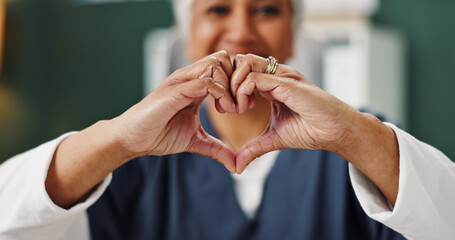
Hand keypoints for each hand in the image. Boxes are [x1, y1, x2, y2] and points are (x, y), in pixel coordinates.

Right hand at [113, 51, 236, 171]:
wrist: (132, 139)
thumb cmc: (159, 135)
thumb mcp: (196, 141)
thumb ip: (218, 149)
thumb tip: (236, 165)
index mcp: (195, 85)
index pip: (225, 66)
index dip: (239, 83)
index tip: (243, 106)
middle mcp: (189, 78)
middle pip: (224, 58)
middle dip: (238, 80)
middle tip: (239, 106)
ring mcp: (182, 82)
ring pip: (216, 64)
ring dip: (230, 86)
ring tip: (230, 109)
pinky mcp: (175, 90)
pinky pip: (205, 81)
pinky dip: (221, 94)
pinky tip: (222, 111)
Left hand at [231, 54, 358, 172]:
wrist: (336, 131)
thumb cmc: (311, 131)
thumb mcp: (273, 139)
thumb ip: (253, 148)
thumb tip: (237, 166)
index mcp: (271, 83)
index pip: (241, 72)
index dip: (229, 88)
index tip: (228, 110)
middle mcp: (275, 74)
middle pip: (239, 63)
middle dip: (226, 83)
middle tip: (228, 108)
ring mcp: (280, 76)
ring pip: (243, 64)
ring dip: (233, 86)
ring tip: (238, 108)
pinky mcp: (286, 82)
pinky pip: (254, 78)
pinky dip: (242, 92)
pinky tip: (245, 109)